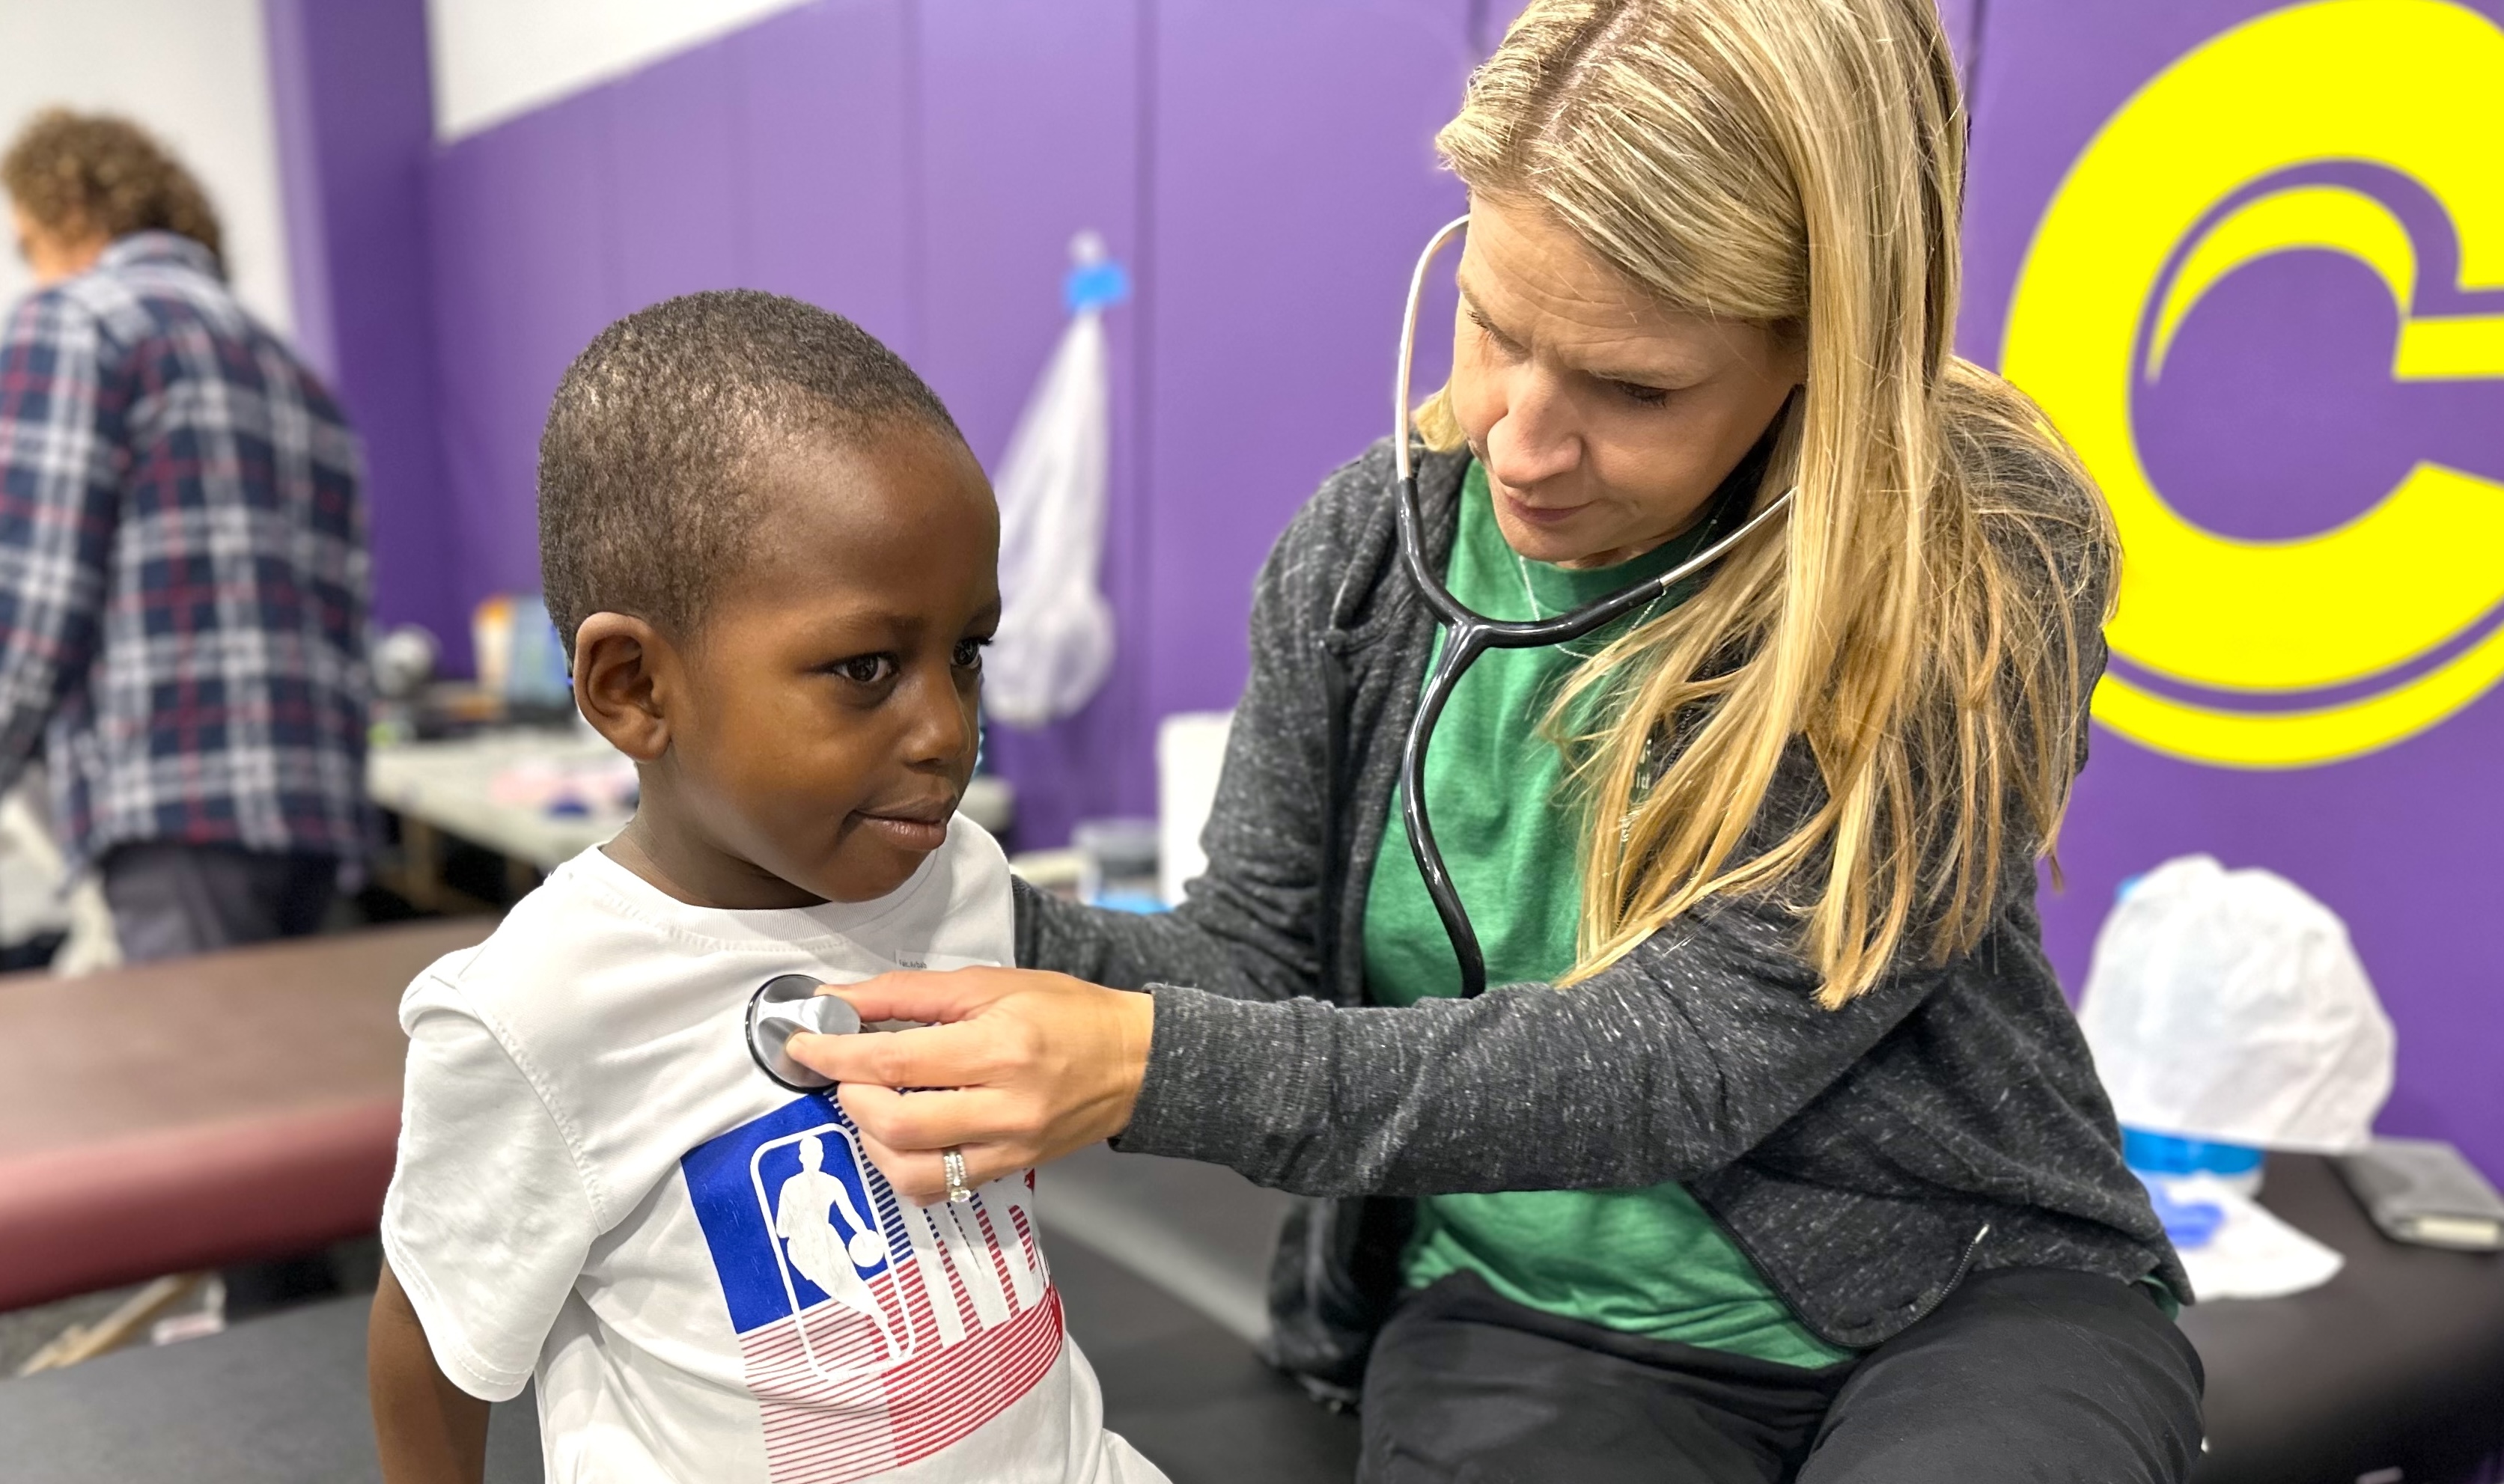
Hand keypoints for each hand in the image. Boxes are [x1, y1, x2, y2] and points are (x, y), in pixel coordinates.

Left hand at [786, 967, 1153, 1203]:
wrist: (1136, 1061)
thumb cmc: (1068, 1012)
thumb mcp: (990, 983)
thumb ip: (907, 993)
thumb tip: (838, 1000)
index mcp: (1000, 1047)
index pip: (894, 1060)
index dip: (834, 1054)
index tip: (803, 1044)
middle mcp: (1005, 1106)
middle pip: (894, 1122)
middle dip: (849, 1096)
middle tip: (842, 1072)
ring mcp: (1009, 1147)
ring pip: (910, 1168)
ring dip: (870, 1137)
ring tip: (872, 1103)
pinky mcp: (1010, 1169)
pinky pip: (937, 1185)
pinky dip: (902, 1164)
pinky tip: (902, 1133)